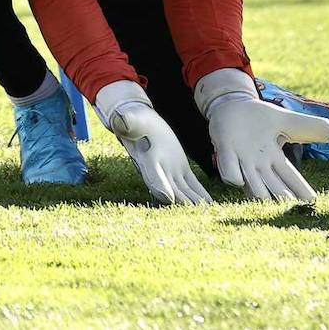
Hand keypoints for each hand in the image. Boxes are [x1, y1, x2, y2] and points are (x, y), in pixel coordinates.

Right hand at [95, 81, 211, 205]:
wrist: (141, 124)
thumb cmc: (134, 121)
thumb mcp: (131, 120)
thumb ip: (125, 122)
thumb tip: (119, 118)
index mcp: (145, 159)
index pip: (152, 175)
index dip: (160, 186)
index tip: (169, 198)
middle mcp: (158, 171)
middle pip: (170, 190)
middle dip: (182, 202)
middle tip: (195, 211)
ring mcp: (169, 171)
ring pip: (183, 190)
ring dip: (194, 201)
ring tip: (207, 210)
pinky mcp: (180, 167)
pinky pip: (190, 183)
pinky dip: (199, 192)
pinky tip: (209, 201)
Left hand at [194, 69, 328, 201]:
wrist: (232, 105)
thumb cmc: (260, 118)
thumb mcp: (288, 121)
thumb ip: (310, 128)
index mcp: (274, 158)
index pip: (290, 176)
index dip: (300, 188)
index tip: (312, 202)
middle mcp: (258, 163)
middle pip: (272, 184)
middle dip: (281, 195)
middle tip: (291, 208)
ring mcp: (240, 158)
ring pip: (252, 180)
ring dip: (258, 191)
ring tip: (267, 201)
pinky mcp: (224, 148)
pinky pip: (228, 164)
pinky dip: (232, 172)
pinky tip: (237, 180)